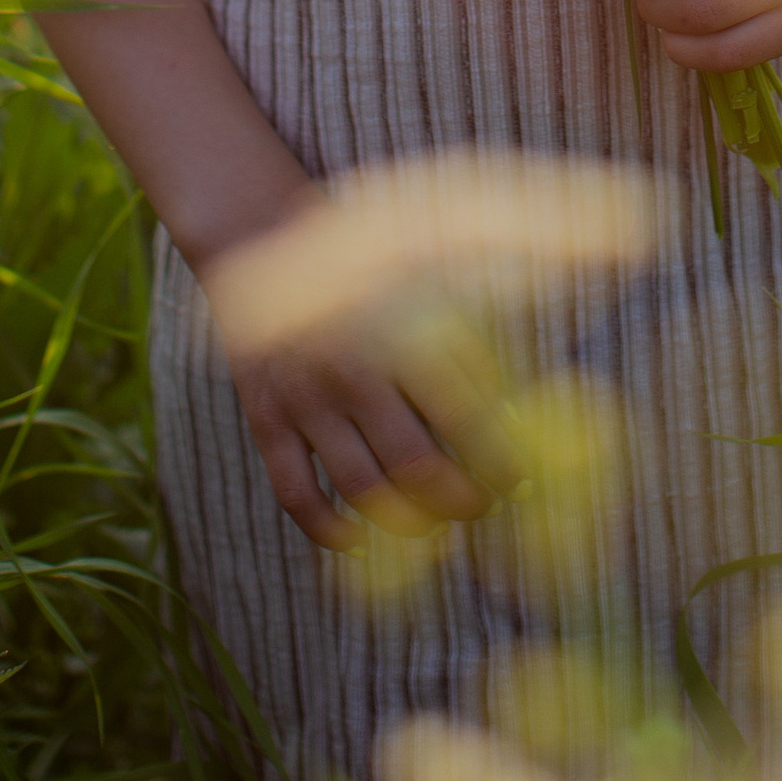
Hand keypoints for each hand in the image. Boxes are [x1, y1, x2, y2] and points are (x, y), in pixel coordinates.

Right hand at [203, 261, 520, 556]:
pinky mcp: (266, 419)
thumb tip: (508, 423)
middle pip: (417, 465)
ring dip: (407, 522)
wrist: (264, 242)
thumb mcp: (422, 292)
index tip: (516, 481)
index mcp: (398, 334)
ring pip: (363, 489)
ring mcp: (304, 400)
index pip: (463, 419)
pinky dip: (327, 529)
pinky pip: (296, 493)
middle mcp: (351, 370)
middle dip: (461, 500)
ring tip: (434, 523)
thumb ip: (464, 353)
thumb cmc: (363, 275)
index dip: (498, 462)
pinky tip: (357, 538)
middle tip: (481, 507)